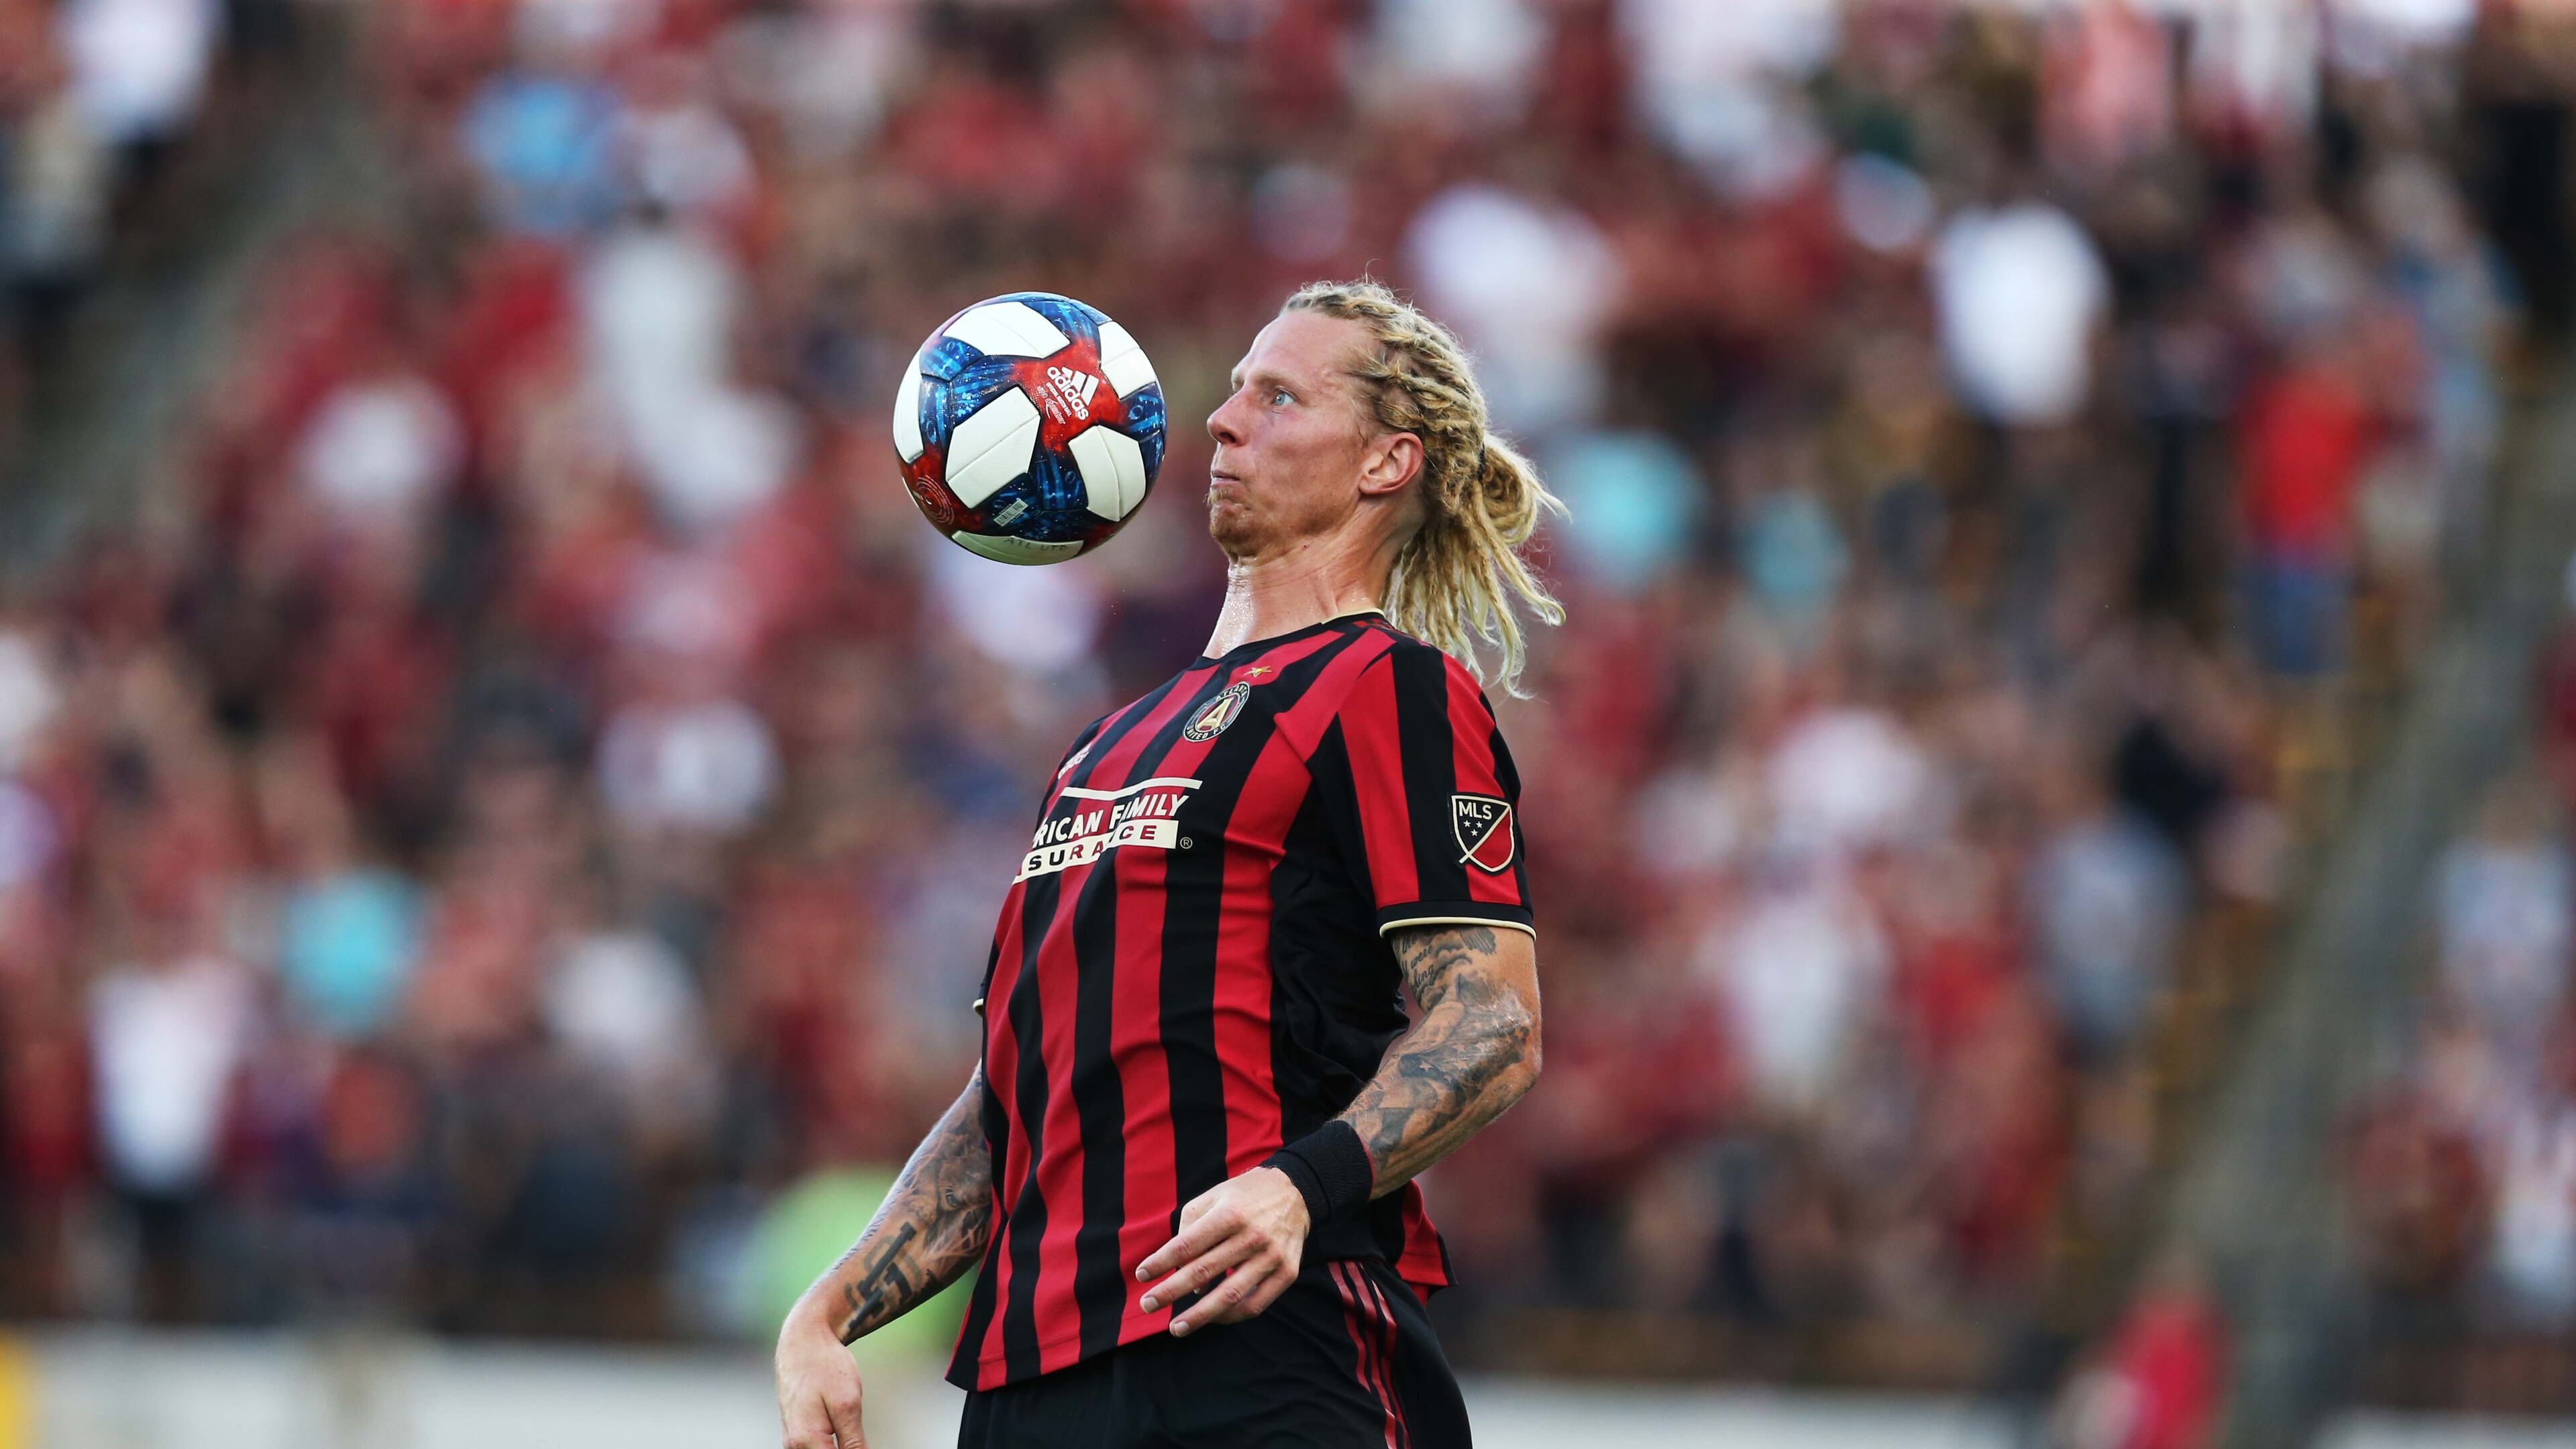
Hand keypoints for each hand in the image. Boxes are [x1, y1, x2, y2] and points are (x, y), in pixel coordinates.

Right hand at [776, 1306, 867, 1448]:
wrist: (803, 1340)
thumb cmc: (825, 1366)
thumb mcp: (847, 1403)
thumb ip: (854, 1442)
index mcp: (805, 1441)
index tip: (862, 1439)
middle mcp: (793, 1446)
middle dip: (847, 1448)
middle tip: (857, 1426)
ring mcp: (792, 1439)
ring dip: (840, 1446)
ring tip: (849, 1423)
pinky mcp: (795, 1431)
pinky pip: (815, 1446)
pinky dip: (830, 1443)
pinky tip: (842, 1428)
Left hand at [1134, 1165, 1309, 1335]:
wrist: (1295, 1193)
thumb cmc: (1243, 1197)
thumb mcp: (1213, 1196)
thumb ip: (1190, 1228)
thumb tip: (1179, 1272)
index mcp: (1230, 1213)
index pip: (1187, 1245)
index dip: (1160, 1262)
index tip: (1140, 1275)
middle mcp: (1252, 1236)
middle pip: (1203, 1272)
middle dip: (1170, 1292)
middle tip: (1146, 1305)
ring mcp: (1272, 1257)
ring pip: (1229, 1296)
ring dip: (1198, 1316)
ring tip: (1176, 1328)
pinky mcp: (1287, 1273)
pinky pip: (1255, 1305)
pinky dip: (1230, 1316)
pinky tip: (1212, 1319)